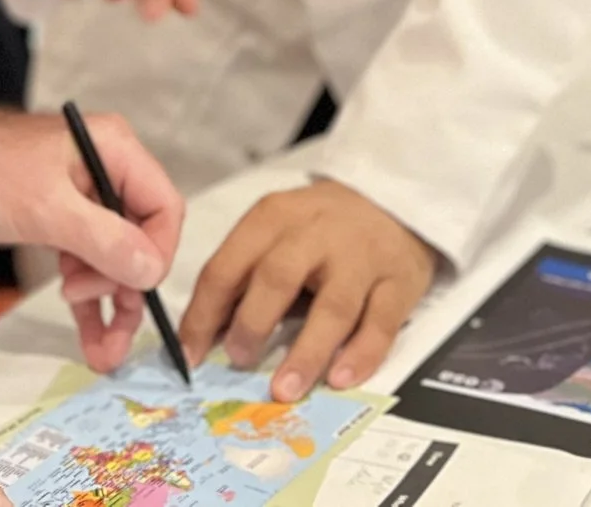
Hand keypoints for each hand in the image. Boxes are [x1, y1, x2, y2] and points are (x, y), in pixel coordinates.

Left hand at [0, 89, 183, 372]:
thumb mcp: (44, 207)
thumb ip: (101, 238)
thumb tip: (151, 269)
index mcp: (116, 152)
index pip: (163, 208)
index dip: (156, 254)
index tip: (133, 291)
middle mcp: (109, 173)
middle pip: (142, 240)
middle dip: (129, 292)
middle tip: (112, 336)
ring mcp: (88, 200)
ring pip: (116, 259)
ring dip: (111, 305)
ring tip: (104, 353)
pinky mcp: (66, 221)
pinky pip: (89, 263)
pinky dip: (89, 299)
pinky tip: (91, 335)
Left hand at [178, 180, 435, 403]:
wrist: (390, 202)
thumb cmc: (318, 229)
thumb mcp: (275, 235)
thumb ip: (243, 279)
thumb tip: (203, 338)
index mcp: (274, 218)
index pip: (228, 266)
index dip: (204, 314)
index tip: (190, 356)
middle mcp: (317, 233)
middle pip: (278, 276)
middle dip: (253, 322)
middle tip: (238, 360)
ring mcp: (362, 257)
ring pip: (333, 306)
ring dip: (306, 351)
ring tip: (285, 389)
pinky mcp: (399, 281)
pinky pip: (381, 322)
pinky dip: (361, 354)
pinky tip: (340, 378)